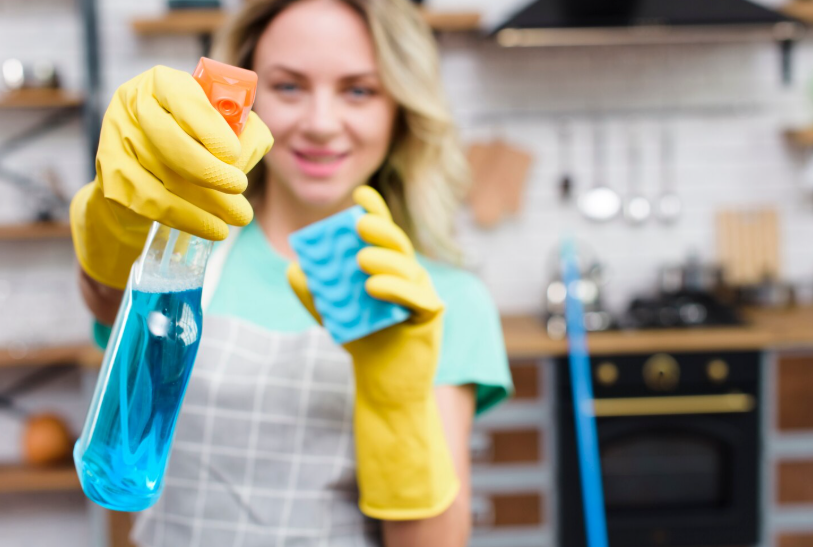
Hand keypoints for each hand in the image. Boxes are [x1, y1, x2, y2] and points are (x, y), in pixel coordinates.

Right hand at [71, 65, 273, 288]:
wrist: (141, 181)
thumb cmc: (192, 147)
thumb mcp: (220, 130)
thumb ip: (245, 131)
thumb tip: (252, 145)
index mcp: (163, 83)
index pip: (186, 99)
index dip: (211, 128)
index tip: (233, 154)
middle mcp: (132, 105)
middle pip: (172, 140)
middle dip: (211, 170)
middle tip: (240, 187)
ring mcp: (116, 141)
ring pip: (166, 176)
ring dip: (209, 201)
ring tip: (238, 216)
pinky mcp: (111, 179)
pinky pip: (154, 202)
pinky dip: (189, 218)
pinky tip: (214, 228)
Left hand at [287, 186, 458, 519]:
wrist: (385, 385)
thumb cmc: (363, 342)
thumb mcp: (332, 315)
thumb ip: (315, 294)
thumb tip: (293, 270)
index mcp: (389, 268)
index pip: (384, 234)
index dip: (376, 211)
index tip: (360, 193)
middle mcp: (410, 275)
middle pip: (399, 245)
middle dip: (380, 229)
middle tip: (357, 222)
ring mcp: (423, 294)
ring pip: (407, 269)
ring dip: (385, 260)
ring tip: (360, 259)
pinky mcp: (430, 316)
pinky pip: (415, 297)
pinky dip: (394, 289)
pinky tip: (373, 287)